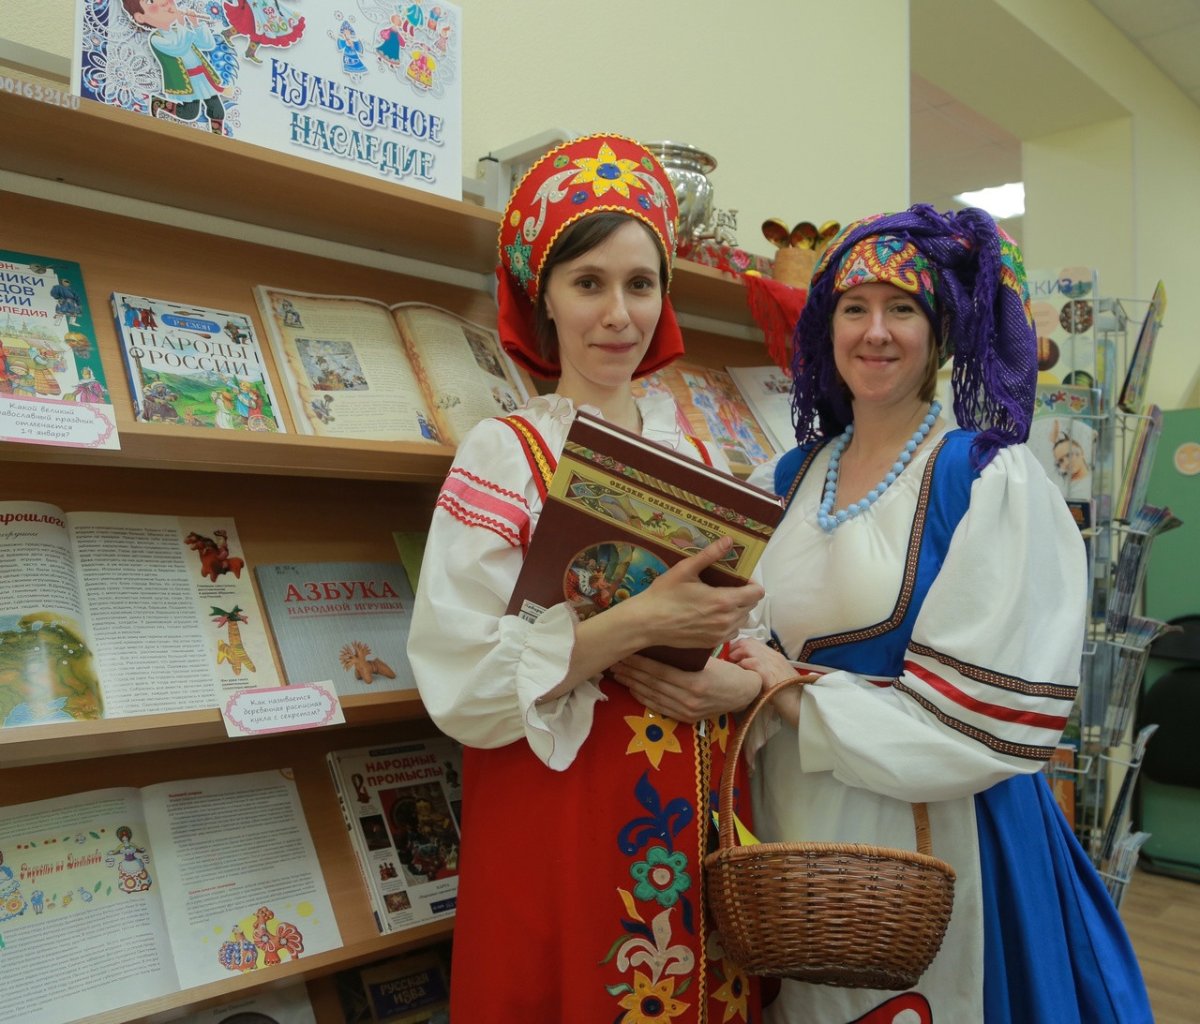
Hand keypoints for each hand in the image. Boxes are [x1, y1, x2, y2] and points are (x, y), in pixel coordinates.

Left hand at [609, 653, 759, 722]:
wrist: (745, 695)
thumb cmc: (728, 671)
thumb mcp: (710, 659)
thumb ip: (686, 656)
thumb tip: (659, 641)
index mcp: (696, 681)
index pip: (658, 671)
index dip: (638, 662)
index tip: (624, 652)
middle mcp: (688, 699)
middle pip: (651, 684)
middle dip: (630, 672)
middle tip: (613, 660)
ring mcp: (686, 711)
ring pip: (651, 696)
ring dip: (632, 684)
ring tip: (617, 673)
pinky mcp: (684, 718)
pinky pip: (658, 707)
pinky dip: (642, 697)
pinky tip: (631, 688)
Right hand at [636, 536, 764, 651]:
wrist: (646, 623)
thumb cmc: (664, 594)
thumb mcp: (685, 569)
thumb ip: (710, 554)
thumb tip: (728, 540)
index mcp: (724, 600)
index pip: (757, 593)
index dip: (752, 583)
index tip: (740, 578)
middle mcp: (726, 620)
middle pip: (751, 606)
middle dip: (744, 595)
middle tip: (727, 586)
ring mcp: (719, 635)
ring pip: (742, 621)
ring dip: (738, 610)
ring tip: (720, 601)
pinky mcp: (711, 644)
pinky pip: (731, 633)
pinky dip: (728, 624)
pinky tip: (713, 615)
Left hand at [728, 638, 813, 726]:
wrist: (802, 705)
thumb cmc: (789, 696)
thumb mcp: (776, 679)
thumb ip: (763, 671)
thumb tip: (745, 671)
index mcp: (775, 657)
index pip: (753, 642)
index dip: (739, 647)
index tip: (732, 656)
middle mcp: (773, 656)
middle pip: (748, 642)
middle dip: (734, 649)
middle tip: (728, 661)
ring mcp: (772, 663)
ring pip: (748, 649)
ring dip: (736, 657)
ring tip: (733, 668)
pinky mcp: (769, 674)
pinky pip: (751, 663)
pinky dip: (742, 667)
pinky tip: (741, 676)